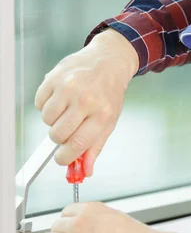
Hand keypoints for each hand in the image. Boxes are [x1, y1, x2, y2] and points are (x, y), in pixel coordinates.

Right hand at [34, 29, 137, 174]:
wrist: (108, 61)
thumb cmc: (109, 92)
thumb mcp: (109, 120)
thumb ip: (95, 147)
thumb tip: (85, 171)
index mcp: (102, 114)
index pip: (77, 145)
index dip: (65, 157)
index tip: (61, 159)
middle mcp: (85, 100)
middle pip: (58, 135)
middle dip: (60, 138)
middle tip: (68, 129)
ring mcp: (68, 88)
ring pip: (47, 120)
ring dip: (54, 120)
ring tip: (67, 110)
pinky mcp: (55, 78)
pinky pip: (39, 103)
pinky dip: (46, 105)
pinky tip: (61, 98)